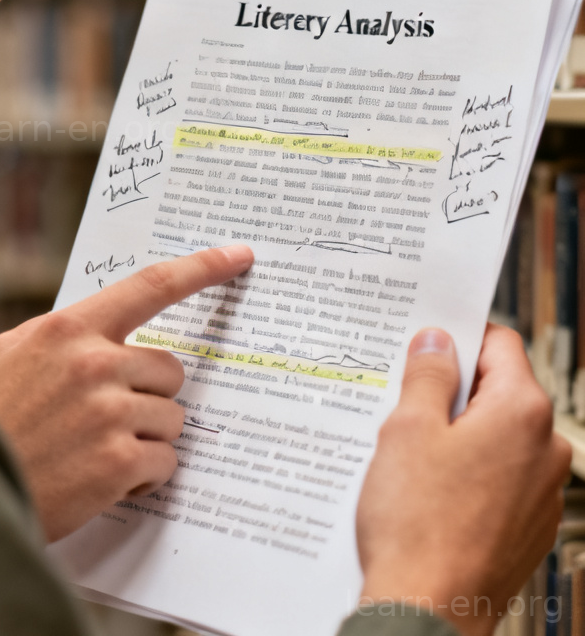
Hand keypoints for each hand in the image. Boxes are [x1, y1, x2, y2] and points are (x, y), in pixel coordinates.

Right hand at [0, 244, 254, 541]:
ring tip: (96, 451)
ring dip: (145, 438)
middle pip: (170, 370)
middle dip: (150, 395)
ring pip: (172, 418)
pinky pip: (165, 462)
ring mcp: (109, 412)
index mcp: (69, 329)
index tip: (238, 254)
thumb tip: (111, 329)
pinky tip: (103, 480)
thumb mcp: (14, 353)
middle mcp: (94, 363)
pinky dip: (143, 476)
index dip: (201, 267)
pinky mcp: (118, 463)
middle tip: (110, 418)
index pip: (150, 285)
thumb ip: (66, 334)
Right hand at [356, 324, 570, 635]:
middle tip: (402, 399)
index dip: (457, 339)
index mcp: (522, 413)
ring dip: (456, 431)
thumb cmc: (417, 524)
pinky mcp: (527, 524)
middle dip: (451, 389)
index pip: (498, 344)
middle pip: (498, 390)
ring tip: (409, 451)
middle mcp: (546, 449)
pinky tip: (426, 486)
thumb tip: (437, 342)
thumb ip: (428, 375)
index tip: (424, 344)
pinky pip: (497, 475)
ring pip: (495, 434)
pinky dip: (465, 469)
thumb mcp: (407, 428)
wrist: (428, 609)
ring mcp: (542, 492)